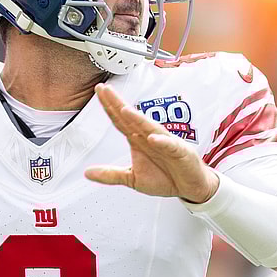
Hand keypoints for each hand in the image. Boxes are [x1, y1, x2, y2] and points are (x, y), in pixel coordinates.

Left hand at [85, 84, 218, 203]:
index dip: (109, 107)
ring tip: (125, 110)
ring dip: (138, 119)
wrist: (189, 187)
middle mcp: (150, 137)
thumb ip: (110, 174)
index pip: (120, 120)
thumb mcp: (132, 178)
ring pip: (150, 128)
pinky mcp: (180, 153)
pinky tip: (152, 137)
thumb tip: (87, 173)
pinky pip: (169, 146)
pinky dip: (162, 141)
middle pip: (131, 118)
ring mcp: (165, 143)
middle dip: (117, 104)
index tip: (99, 92)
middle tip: (105, 90)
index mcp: (138, 140)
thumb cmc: (164, 178)